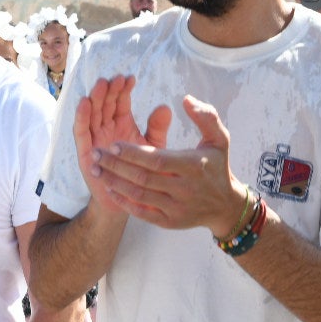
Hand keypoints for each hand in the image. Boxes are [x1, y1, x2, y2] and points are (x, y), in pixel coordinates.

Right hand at [72, 77, 169, 214]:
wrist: (131, 200)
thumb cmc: (143, 171)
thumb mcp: (153, 147)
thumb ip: (157, 128)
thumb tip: (165, 106)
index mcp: (122, 124)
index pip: (121, 102)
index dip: (124, 90)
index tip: (131, 78)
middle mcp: (106, 128)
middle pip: (104, 104)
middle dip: (109, 90)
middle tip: (116, 78)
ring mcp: (94, 139)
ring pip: (92, 114)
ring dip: (94, 98)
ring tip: (101, 84)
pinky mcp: (85, 153)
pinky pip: (81, 132)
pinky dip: (81, 117)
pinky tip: (84, 103)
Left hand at [91, 94, 246, 231]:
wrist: (225, 206)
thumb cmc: (217, 166)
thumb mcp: (219, 139)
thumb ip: (206, 117)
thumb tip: (186, 99)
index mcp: (193, 166)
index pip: (157, 160)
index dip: (133, 153)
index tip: (113, 144)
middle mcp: (184, 189)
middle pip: (142, 178)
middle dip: (115, 166)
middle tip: (95, 154)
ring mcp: (176, 208)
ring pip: (138, 196)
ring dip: (114, 183)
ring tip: (95, 170)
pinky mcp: (170, 223)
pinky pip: (142, 213)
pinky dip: (124, 202)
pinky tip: (110, 189)